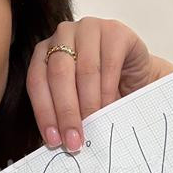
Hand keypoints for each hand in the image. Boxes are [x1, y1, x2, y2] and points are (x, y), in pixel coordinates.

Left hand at [26, 17, 172, 151]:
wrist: (134, 74)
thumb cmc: (100, 89)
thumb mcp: (75, 100)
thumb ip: (61, 114)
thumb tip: (53, 143)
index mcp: (45, 50)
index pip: (37, 81)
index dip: (44, 112)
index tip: (53, 140)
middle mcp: (63, 34)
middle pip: (58, 75)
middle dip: (66, 112)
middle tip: (74, 141)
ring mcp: (89, 28)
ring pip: (84, 70)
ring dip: (88, 104)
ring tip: (93, 127)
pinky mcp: (115, 31)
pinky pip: (109, 64)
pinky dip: (108, 91)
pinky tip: (109, 109)